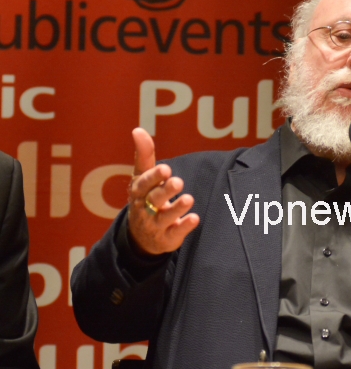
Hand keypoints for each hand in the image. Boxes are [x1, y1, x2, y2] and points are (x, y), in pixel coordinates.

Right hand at [127, 128, 199, 254]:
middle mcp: (145, 209)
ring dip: (177, 208)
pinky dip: (184, 227)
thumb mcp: (142, 177)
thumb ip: (144, 155)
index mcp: (139, 192)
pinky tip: (195, 219)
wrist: (140, 236)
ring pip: (165, 217)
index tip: (165, 169)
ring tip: (189, 199)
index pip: (143, 184)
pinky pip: (175, 233)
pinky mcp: (167, 238)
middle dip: (166, 190)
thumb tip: (137, 130)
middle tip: (178, 182)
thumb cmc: (145, 198)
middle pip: (154, 199)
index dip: (153, 177)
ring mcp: (155, 225)